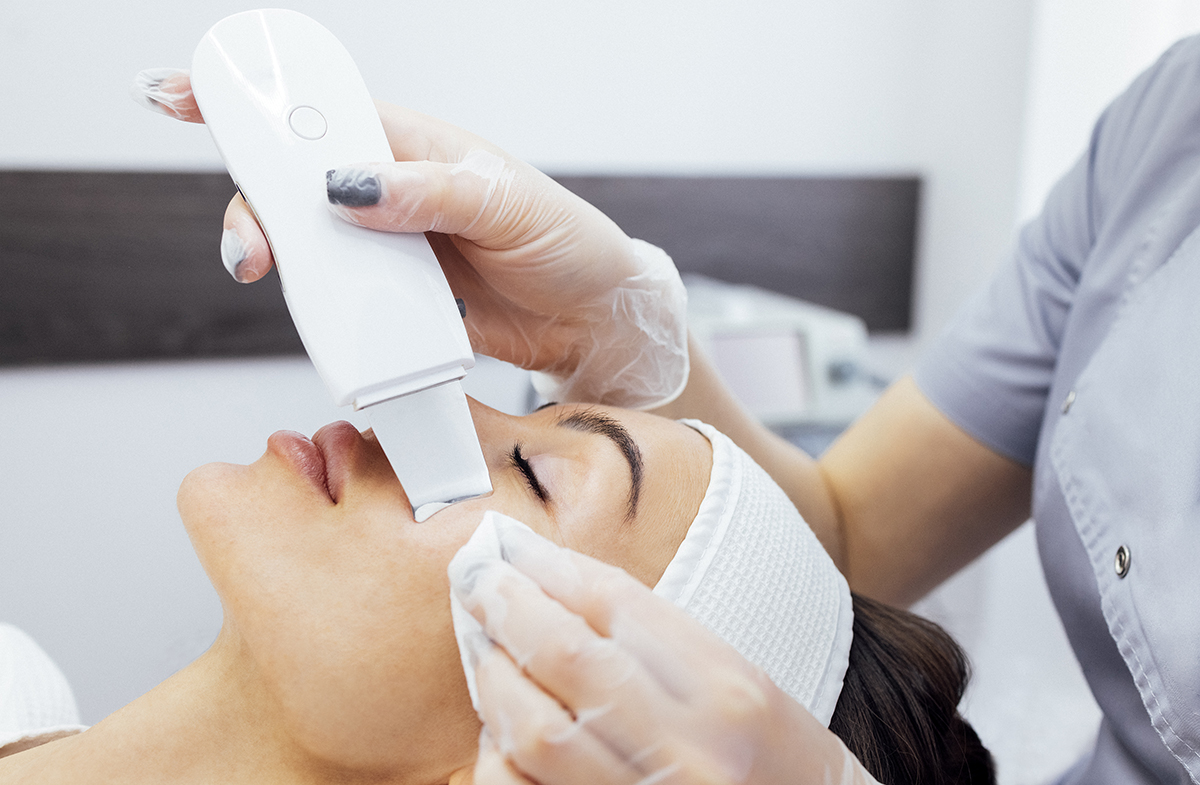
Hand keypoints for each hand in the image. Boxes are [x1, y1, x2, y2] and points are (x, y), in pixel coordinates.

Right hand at [133, 69, 686, 407]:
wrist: (591, 318)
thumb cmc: (563, 241)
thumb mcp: (504, 204)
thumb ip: (427, 192)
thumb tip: (347, 187)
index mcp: (412, 145)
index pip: (321, 111)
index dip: (253, 100)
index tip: (186, 95)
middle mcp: (390, 191)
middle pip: (291, 187)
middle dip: (254, 206)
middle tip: (253, 248)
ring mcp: (387, 247)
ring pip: (306, 246)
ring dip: (281, 261)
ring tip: (275, 279)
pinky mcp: (394, 299)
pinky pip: (339, 299)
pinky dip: (320, 308)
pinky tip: (324, 319)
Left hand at [449, 517, 879, 783]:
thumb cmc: (779, 760)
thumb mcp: (743, 685)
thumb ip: (660, 640)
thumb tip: (559, 583)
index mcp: (731, 690)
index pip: (619, 605)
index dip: (550, 566)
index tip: (509, 546)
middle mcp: (693, 749)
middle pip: (570, 657)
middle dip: (509, 607)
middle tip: (474, 577)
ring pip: (538, 731)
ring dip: (493, 677)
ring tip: (479, 644)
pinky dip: (499, 757)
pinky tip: (497, 730)